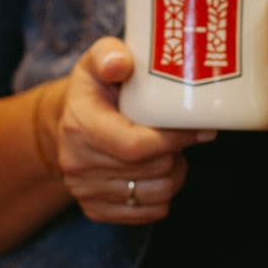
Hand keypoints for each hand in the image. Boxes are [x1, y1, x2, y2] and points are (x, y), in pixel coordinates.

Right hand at [37, 38, 208, 223]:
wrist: (69, 124)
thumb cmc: (95, 89)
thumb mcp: (97, 61)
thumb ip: (109, 54)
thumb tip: (121, 63)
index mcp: (79, 126)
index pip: (135, 146)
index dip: (174, 140)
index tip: (198, 128)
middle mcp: (77, 163)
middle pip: (152, 171)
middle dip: (177, 153)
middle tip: (181, 134)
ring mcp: (84, 190)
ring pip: (156, 194)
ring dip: (174, 175)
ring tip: (169, 152)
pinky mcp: (95, 209)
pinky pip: (148, 214)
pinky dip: (162, 196)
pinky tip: (157, 173)